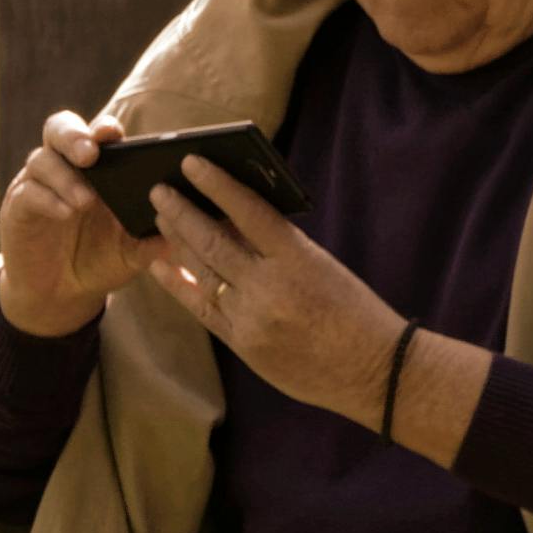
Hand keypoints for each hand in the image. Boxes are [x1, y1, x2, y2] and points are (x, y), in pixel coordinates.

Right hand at [0, 112, 159, 336]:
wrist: (61, 296)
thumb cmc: (100, 262)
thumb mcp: (132, 253)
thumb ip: (153, 240)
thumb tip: (182, 230)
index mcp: (97, 168)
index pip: (99, 134)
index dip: (105, 129)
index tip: (116, 135)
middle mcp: (64, 167)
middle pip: (61, 129)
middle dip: (75, 136)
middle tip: (91, 154)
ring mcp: (38, 185)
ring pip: (42, 160)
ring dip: (65, 177)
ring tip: (86, 200)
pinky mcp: (18, 208)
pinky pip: (28, 193)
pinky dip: (48, 199)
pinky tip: (66, 213)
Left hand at [147, 158, 400, 425]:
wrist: (374, 370)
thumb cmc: (354, 312)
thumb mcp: (321, 266)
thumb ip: (278, 248)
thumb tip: (232, 220)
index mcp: (298, 258)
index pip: (248, 210)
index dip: (217, 184)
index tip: (192, 162)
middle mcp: (270, 286)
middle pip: (213, 241)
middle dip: (181, 213)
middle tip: (158, 190)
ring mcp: (252, 318)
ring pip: (203, 272)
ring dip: (177, 243)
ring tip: (159, 218)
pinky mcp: (243, 344)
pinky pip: (202, 309)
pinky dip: (179, 285)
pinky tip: (159, 266)